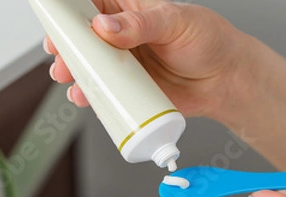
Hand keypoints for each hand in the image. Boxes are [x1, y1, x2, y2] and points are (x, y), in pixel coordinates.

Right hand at [44, 0, 249, 118]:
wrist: (227, 81)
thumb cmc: (209, 42)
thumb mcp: (176, 22)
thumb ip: (141, 24)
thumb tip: (106, 26)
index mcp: (131, 11)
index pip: (92, 6)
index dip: (71, 14)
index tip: (58, 24)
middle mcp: (124, 38)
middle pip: (84, 40)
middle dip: (67, 48)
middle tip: (60, 57)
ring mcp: (126, 66)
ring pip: (91, 68)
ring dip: (76, 74)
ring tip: (71, 80)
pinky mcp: (132, 92)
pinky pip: (106, 94)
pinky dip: (93, 97)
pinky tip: (87, 98)